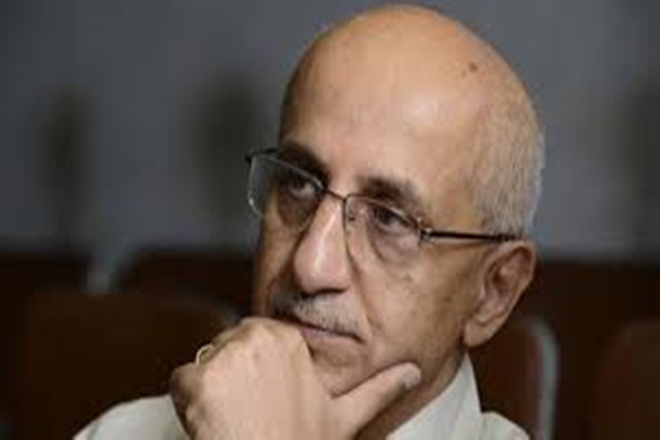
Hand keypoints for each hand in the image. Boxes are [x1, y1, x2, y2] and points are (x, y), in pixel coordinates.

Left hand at [170, 317, 420, 439]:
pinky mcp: (196, 378)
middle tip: (250, 413)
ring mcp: (225, 356)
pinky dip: (187, 403)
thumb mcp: (344, 419)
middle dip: (230, 379)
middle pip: (223, 349)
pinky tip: (212, 424)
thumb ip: (378, 389)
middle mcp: (257, 337)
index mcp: (288, 340)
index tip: (264, 403)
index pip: (251, 342)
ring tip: (235, 420)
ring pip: (202, 365)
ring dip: (209, 392)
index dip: (254, 376)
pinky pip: (180, 382)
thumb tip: (413, 371)